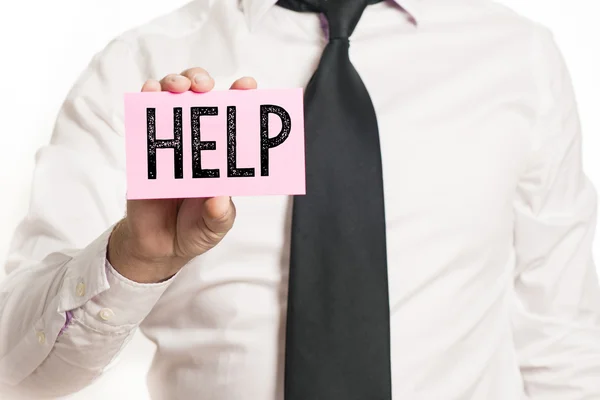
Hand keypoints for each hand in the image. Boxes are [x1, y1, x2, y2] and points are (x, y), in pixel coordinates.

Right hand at [108, 68, 256, 282]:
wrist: (159, 246)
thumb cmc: (195, 229)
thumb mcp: (214, 227)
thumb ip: (219, 216)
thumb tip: (220, 199)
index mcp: (222, 156)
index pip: (234, 121)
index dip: (241, 98)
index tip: (247, 85)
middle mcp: (197, 143)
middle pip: (199, 98)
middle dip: (202, 82)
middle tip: (204, 88)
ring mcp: (170, 143)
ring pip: (171, 100)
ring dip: (174, 84)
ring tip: (178, 89)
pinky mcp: (145, 150)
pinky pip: (144, 120)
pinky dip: (145, 101)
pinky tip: (149, 93)